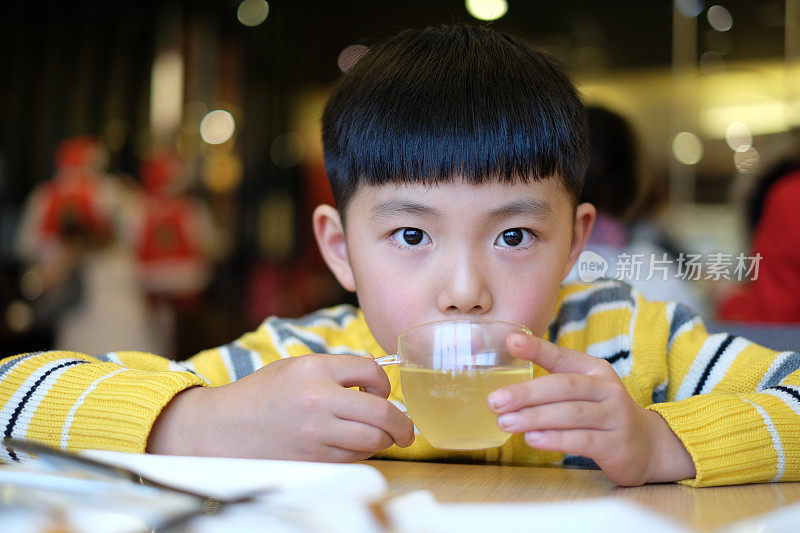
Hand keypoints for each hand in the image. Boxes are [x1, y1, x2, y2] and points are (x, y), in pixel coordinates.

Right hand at [147, 354, 414, 461]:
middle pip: (382, 413)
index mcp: (314, 370)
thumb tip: (376, 376)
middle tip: (405, 428)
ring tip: (376, 435)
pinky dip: (362, 454)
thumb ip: (336, 369)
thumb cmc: (261, 396)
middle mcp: (318, 401)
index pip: (372, 372)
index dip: (384, 383)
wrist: (222, 430)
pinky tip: (352, 446)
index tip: (381, 391)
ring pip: (372, 441)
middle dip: (401, 423)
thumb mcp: (296, 368)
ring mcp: (316, 435)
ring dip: (382, 440)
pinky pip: (354, 459)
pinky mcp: (312, 461)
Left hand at [487, 334, 694, 485]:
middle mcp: (607, 389)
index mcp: (594, 370)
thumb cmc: (601, 412)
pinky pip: (582, 440)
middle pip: (564, 386)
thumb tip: (506, 374)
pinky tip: (533, 439)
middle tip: (495, 401)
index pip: (562, 356)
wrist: (647, 446)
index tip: (510, 341)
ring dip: (535, 417)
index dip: (537, 348)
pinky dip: (556, 440)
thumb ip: (552, 380)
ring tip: (506, 422)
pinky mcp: (616, 445)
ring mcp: (614, 417)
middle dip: (527, 393)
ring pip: (571, 414)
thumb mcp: (582, 389)